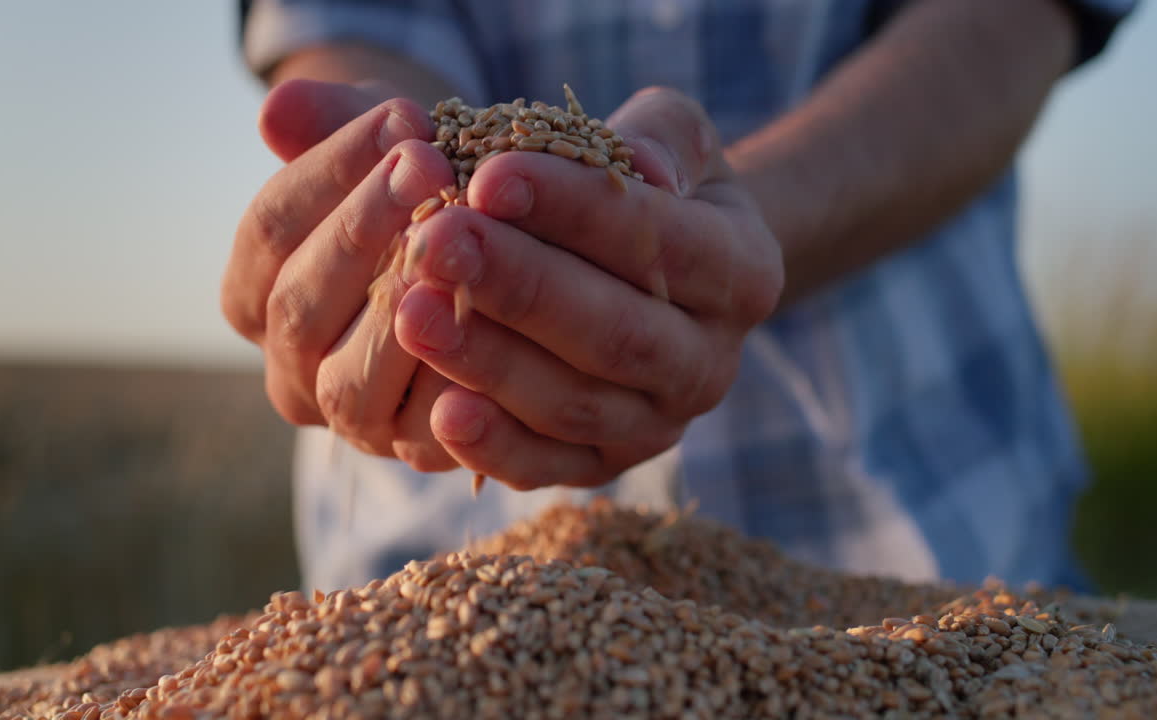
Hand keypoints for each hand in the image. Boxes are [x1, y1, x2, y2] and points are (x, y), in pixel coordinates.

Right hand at [221, 78, 460, 470]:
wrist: (483, 263)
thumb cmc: (420, 196)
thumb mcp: (380, 151)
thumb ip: (333, 125)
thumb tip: (280, 108)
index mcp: (255, 293)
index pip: (272, 229)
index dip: (331, 170)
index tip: (401, 118)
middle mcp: (289, 366)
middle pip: (301, 303)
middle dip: (366, 227)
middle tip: (430, 166)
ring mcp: (348, 418)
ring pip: (350, 380)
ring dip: (402, 311)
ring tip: (458, 245)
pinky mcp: (413, 452)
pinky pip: (424, 434)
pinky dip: (455, 383)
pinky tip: (496, 322)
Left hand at [395, 87, 783, 488]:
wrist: (660, 268)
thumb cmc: (652, 186)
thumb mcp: (674, 136)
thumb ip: (663, 136)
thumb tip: (644, 166)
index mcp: (744, 273)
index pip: (659, 242)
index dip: (573, 211)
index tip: (487, 178)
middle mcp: (712, 362)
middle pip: (615, 333)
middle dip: (519, 287)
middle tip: (434, 244)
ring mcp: (660, 424)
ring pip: (574, 404)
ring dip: (489, 362)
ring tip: (412, 312)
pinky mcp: (604, 465)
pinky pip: (548, 467)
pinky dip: (494, 447)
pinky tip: (440, 411)